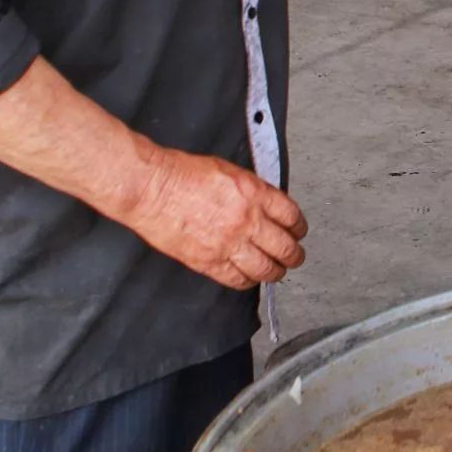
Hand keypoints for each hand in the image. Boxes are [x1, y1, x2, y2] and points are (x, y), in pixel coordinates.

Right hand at [124, 146, 306, 288]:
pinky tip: (250, 278)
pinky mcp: (209, 262)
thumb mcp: (229, 170)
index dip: (299, 227)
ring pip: (266, 268)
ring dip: (276, 272)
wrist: (152, 188)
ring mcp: (229, 243)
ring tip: (277, 271)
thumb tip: (267, 205)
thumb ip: (252, 190)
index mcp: (254, 193)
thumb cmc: (182, 174)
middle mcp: (247, 220)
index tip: (298, 231)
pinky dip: (248, 281)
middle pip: (285, 247)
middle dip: (294, 254)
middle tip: (295, 256)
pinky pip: (238, 279)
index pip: (291, 216)